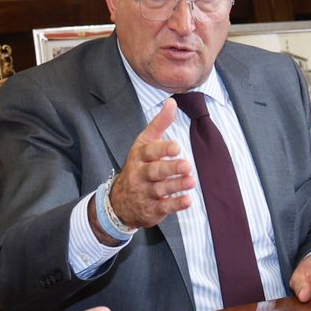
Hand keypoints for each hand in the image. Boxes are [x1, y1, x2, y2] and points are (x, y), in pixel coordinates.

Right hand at [105, 101, 193, 232]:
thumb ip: (159, 124)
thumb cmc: (138, 166)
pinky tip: (187, 201)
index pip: (149, 152)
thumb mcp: (144, 143)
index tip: (176, 147)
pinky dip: (175, 205)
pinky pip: (163, 207)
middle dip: (170, 169)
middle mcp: (140, 175)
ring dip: (176, 186)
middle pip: (154, 171)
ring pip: (160, 190)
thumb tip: (172, 101)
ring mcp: (145, 193)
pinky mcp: (151, 209)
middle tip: (186, 166)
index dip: (162, 149)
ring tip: (191, 181)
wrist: (119, 201)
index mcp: (139, 157)